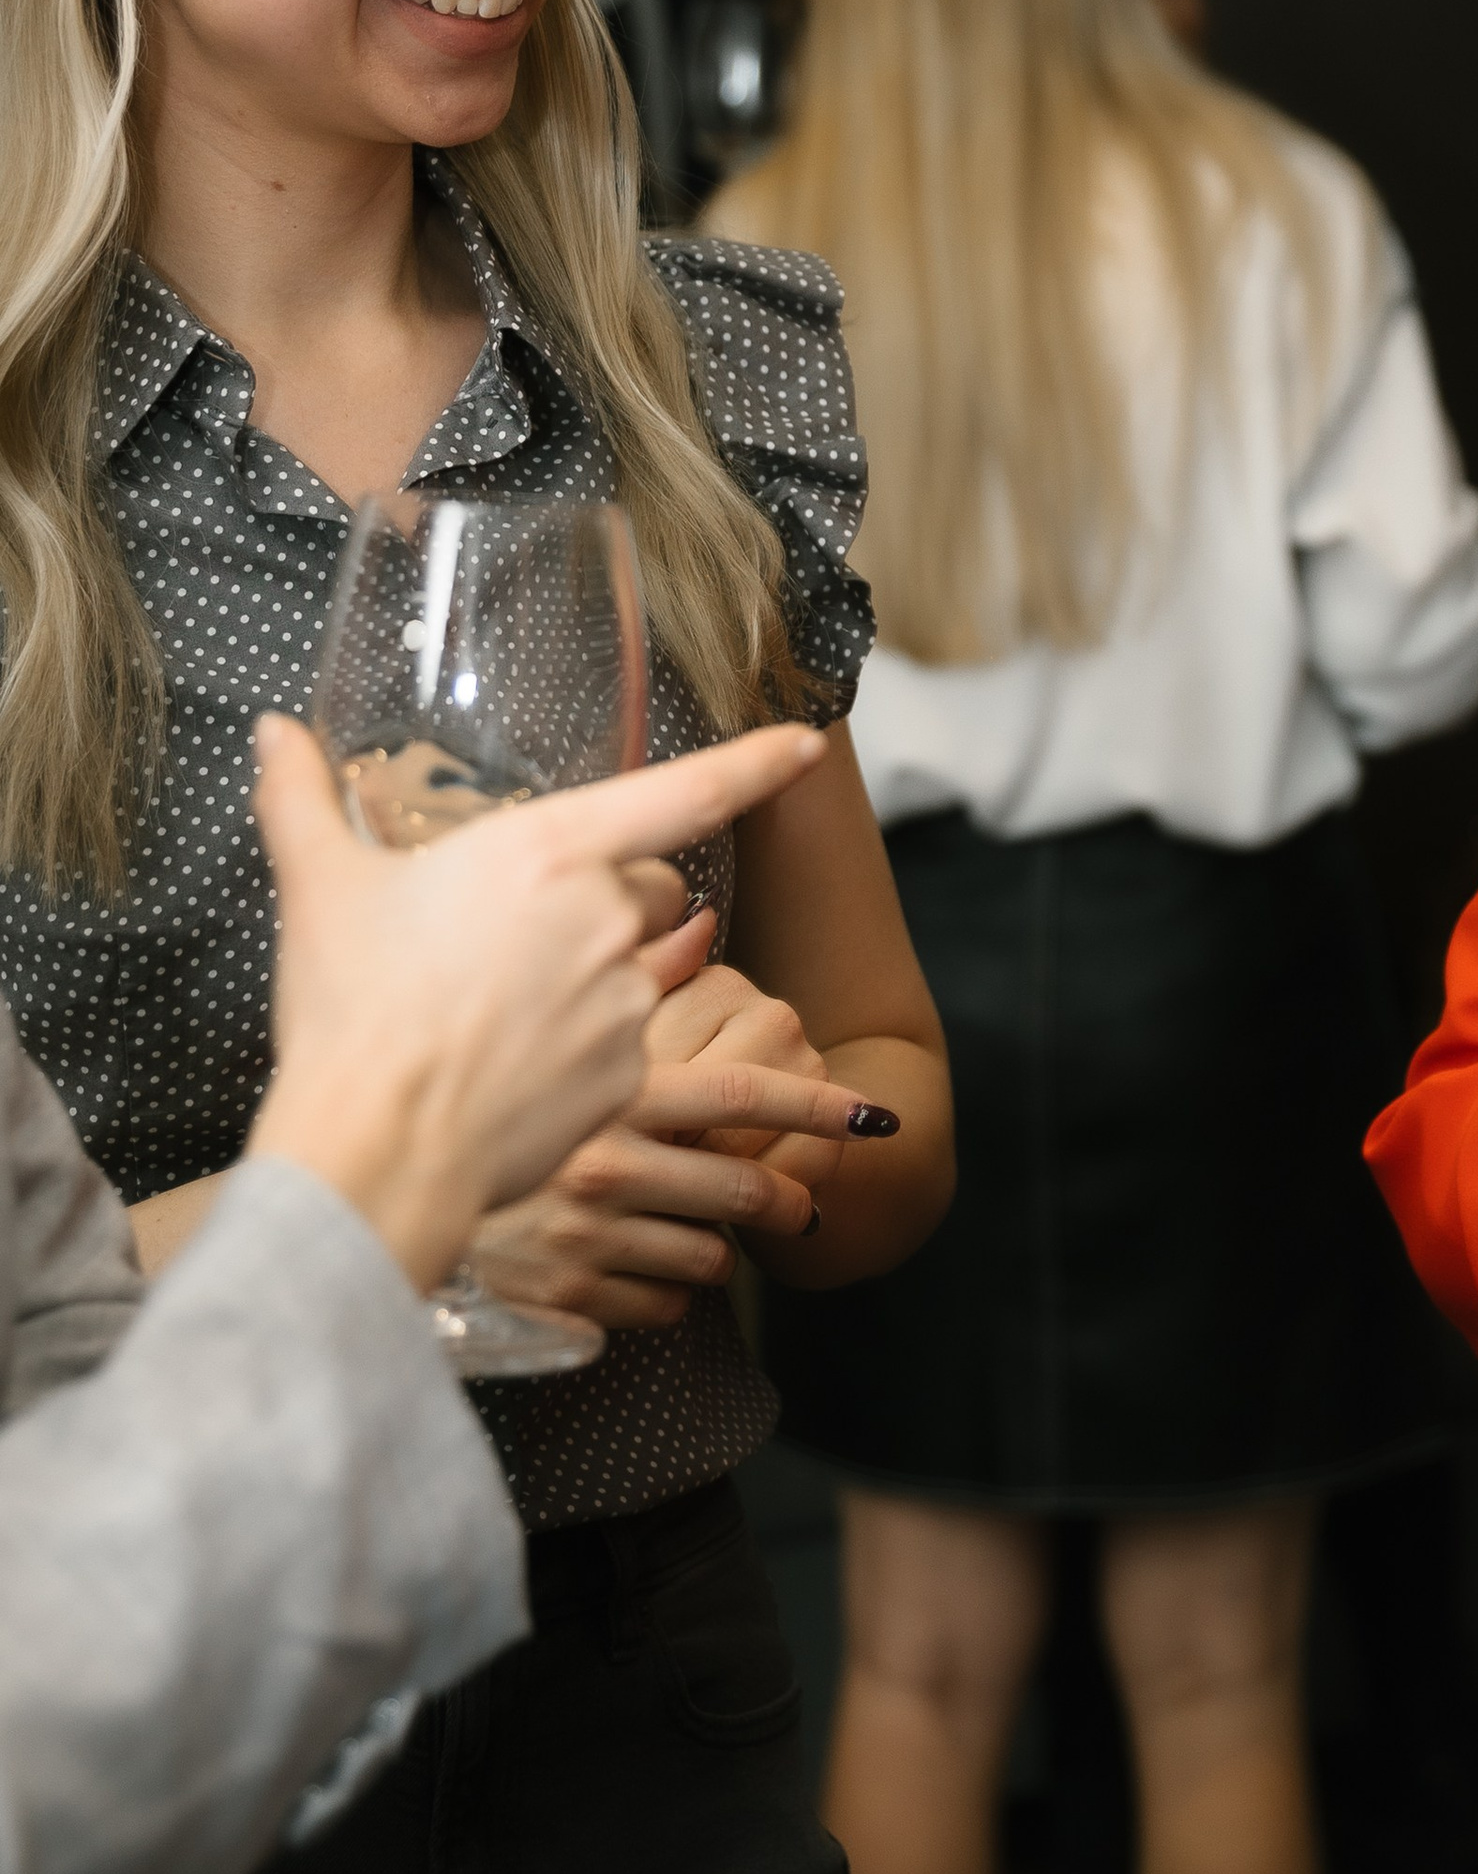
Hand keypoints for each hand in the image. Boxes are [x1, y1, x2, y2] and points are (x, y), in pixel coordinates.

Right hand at [245, 713, 841, 1291]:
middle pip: (648, 888)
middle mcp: (605, 916)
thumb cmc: (352, 1008)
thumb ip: (304, 798)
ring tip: (498, 1014)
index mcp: (548, 851)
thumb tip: (273, 732)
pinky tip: (514, 1064)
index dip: (757, 762)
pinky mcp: (631, 1072)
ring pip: (639, 968)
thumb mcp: (321, 888)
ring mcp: (626, 998)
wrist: (378, 1142)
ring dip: (593, 978)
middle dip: (606, 903)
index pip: (687, 790)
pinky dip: (588, 1047)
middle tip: (515, 940)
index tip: (808, 744)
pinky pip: (627, 1041)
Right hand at [466, 955, 868, 1334]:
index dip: (820, 1106)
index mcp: (615, 1094)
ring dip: (718, 1249)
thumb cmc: (454, 1076)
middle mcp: (609, 1165)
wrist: (366, 1174)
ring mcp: (587, 1236)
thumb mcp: (545, 1013)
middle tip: (804, 1203)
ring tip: (697, 1230)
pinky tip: (640, 1268)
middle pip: (744, 1186)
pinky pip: (658, 1306)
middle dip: (789, 1198)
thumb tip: (703, 923)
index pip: (748, 1097)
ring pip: (708, 1256)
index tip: (874, 1113)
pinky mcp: (565, 1296)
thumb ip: (635, 976)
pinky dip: (664, 1292)